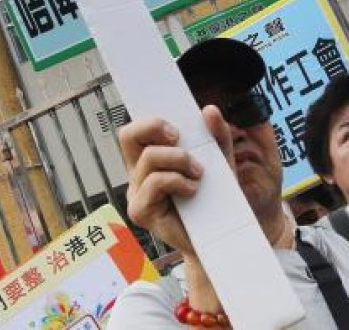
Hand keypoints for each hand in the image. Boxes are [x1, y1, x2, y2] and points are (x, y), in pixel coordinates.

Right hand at [119, 107, 233, 256]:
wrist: (219, 238)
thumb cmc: (215, 200)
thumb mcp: (220, 162)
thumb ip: (217, 136)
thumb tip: (209, 110)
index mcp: (150, 160)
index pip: (136, 131)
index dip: (149, 121)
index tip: (176, 126)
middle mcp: (138, 174)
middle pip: (128, 135)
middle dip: (154, 127)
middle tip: (179, 138)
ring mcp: (137, 193)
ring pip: (149, 157)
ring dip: (179, 159)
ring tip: (198, 173)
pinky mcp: (141, 211)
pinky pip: (155, 182)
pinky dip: (178, 181)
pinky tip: (192, 191)